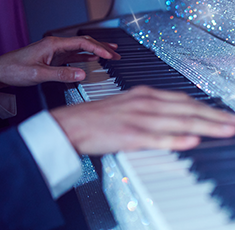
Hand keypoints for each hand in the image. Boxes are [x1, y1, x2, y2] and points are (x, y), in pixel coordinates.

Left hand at [0, 36, 119, 86]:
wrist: (2, 71)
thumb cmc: (15, 69)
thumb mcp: (40, 74)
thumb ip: (62, 74)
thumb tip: (82, 73)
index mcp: (53, 44)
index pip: (82, 43)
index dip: (98, 49)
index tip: (110, 56)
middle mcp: (56, 45)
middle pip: (85, 43)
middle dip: (102, 48)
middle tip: (116, 54)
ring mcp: (56, 51)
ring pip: (82, 48)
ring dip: (97, 51)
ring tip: (111, 55)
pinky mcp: (55, 58)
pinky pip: (75, 55)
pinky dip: (88, 57)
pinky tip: (95, 60)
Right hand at [50, 86, 234, 153]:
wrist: (73, 124)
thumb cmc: (103, 117)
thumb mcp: (133, 105)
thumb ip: (157, 110)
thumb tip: (180, 120)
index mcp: (149, 96)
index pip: (186, 101)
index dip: (209, 108)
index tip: (226, 115)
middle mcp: (148, 104)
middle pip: (189, 110)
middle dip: (216, 117)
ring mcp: (140, 119)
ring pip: (180, 122)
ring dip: (206, 127)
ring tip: (226, 131)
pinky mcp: (131, 136)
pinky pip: (158, 138)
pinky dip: (176, 140)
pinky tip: (193, 142)